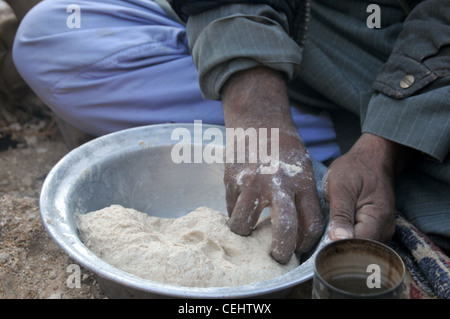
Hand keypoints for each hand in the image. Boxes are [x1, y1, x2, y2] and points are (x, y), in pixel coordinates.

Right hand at [221, 67, 324, 263]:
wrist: (258, 122)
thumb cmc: (284, 150)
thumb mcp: (302, 171)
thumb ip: (302, 200)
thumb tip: (299, 234)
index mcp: (301, 182)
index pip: (311, 223)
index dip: (306, 243)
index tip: (299, 249)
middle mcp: (277, 183)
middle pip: (284, 229)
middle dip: (281, 251)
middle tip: (277, 257)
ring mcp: (251, 182)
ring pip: (243, 224)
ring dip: (245, 231)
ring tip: (248, 228)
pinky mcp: (231, 179)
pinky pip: (230, 209)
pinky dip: (234, 212)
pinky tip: (241, 202)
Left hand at [323, 133, 409, 242]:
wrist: (371, 159)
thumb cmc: (354, 169)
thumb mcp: (340, 187)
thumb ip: (340, 214)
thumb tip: (337, 240)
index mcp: (377, 219)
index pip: (357, 248)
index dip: (338, 248)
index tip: (322, 243)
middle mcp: (385, 230)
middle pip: (361, 253)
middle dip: (341, 249)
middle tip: (324, 236)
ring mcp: (382, 232)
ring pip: (361, 250)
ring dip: (344, 245)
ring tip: (331, 230)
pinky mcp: (376, 231)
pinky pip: (362, 243)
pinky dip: (349, 241)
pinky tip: (338, 231)